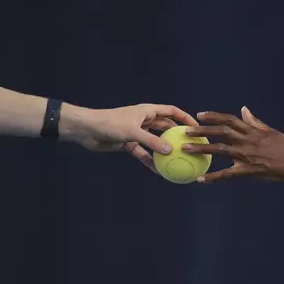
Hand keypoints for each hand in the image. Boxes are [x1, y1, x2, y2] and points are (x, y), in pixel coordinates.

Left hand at [61, 103, 198, 172]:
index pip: (172, 111)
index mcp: (147, 111)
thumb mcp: (132, 132)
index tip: (197, 128)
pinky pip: (143, 154)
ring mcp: (137, 133)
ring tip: (179, 161)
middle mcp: (144, 120)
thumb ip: (151, 142)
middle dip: (178, 136)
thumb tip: (170, 151)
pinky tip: (159, 172)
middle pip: (166, 128)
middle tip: (191, 146)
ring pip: (156, 143)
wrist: (86, 129)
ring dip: (165, 151)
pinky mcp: (129, 144)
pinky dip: (150, 161)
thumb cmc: (109, 123)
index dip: (185, 118)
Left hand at [181, 106, 283, 182]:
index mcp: (252, 131)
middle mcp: (247, 140)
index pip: (230, 119)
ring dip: (201, 149)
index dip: (213, 116)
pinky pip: (228, 174)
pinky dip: (214, 177)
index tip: (199, 115)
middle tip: (186, 131)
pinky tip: (200, 179)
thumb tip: (244, 109)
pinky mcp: (249, 171)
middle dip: (202, 131)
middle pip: (221, 132)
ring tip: (185, 149)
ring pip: (220, 150)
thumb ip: (254, 122)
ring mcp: (247, 155)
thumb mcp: (271, 131)